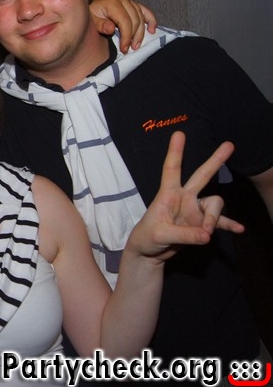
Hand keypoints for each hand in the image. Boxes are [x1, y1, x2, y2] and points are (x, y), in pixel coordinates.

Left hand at [89, 0, 157, 52]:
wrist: (90, 6)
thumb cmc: (90, 14)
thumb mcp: (91, 20)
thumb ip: (101, 25)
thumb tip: (112, 29)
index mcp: (112, 2)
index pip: (125, 21)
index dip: (126, 36)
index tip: (124, 49)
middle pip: (135, 20)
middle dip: (134, 36)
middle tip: (130, 49)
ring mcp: (129, 0)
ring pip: (141, 17)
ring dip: (141, 32)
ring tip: (136, 45)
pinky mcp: (133, 3)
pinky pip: (145, 11)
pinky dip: (151, 20)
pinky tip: (152, 30)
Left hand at [128, 132, 244, 262]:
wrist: (149, 253)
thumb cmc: (147, 238)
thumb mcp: (160, 235)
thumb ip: (185, 235)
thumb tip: (208, 234)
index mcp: (168, 194)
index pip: (172, 169)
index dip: (175, 151)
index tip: (179, 133)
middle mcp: (184, 198)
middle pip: (202, 175)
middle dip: (215, 161)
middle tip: (229, 144)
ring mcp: (194, 210)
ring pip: (215, 204)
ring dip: (214, 219)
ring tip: (206, 234)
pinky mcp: (201, 225)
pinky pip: (220, 222)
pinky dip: (228, 225)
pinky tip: (239, 229)